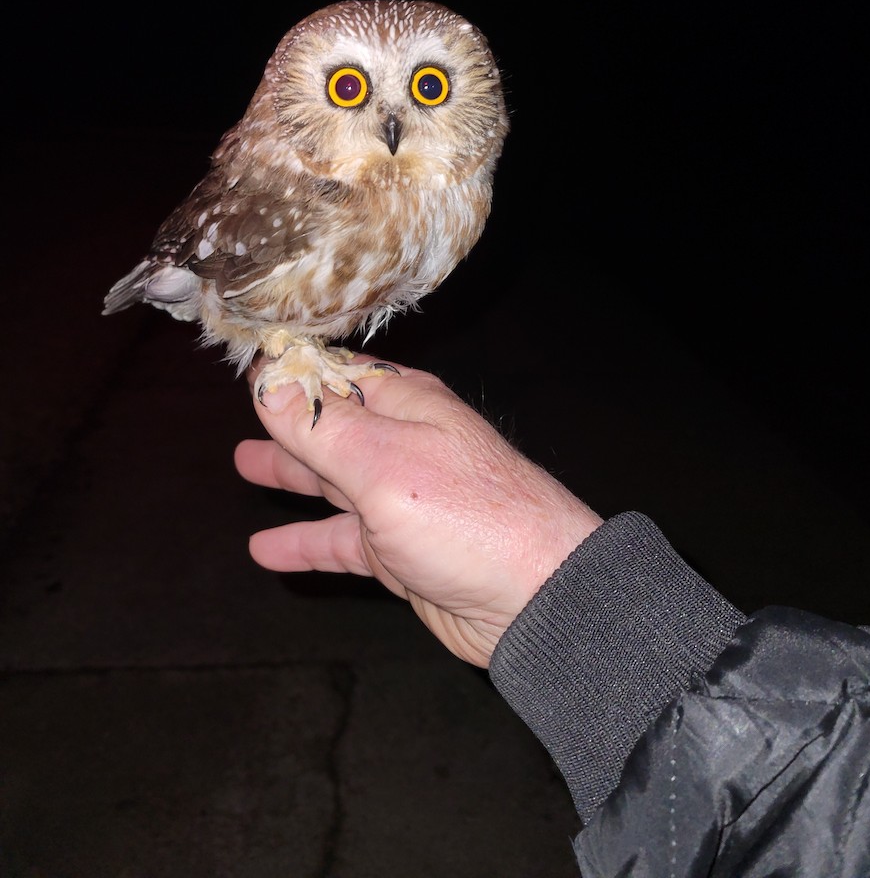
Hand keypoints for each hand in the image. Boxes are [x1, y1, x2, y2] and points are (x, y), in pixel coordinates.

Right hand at [234, 360, 602, 666]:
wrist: (535, 598)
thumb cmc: (466, 516)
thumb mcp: (382, 463)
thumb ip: (320, 427)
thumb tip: (266, 381)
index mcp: (405, 406)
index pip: (338, 374)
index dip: (295, 370)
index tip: (251, 364)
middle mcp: (403, 445)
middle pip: (333, 426)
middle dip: (287, 420)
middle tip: (241, 416)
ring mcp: (401, 501)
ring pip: (333, 483)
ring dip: (291, 475)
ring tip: (245, 465)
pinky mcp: (400, 553)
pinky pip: (341, 542)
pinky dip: (305, 543)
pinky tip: (267, 551)